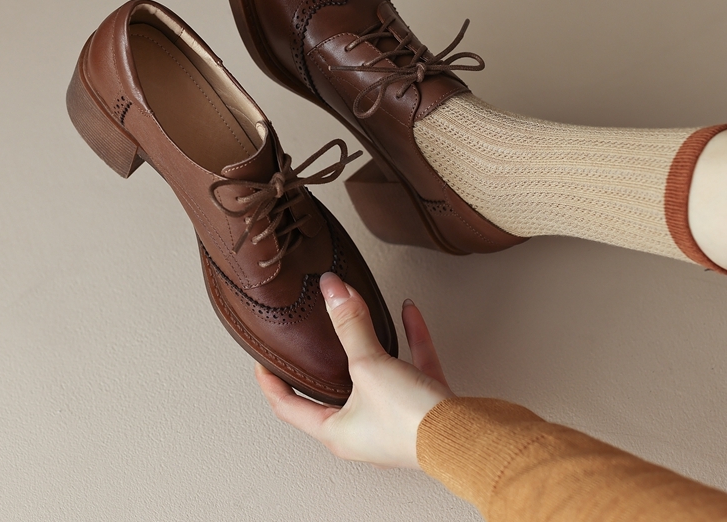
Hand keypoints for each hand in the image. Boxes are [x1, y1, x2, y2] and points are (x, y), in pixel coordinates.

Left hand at [255, 271, 454, 468]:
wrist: (466, 438)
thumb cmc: (411, 422)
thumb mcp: (368, 366)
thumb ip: (349, 325)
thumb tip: (331, 289)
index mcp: (336, 432)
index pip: (288, 408)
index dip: (270, 383)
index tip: (262, 360)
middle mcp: (362, 430)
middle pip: (332, 391)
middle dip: (321, 363)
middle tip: (308, 339)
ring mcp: (394, 418)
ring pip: (375, 375)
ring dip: (369, 344)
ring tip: (358, 316)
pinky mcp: (423, 404)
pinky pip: (411, 364)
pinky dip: (409, 337)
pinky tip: (408, 311)